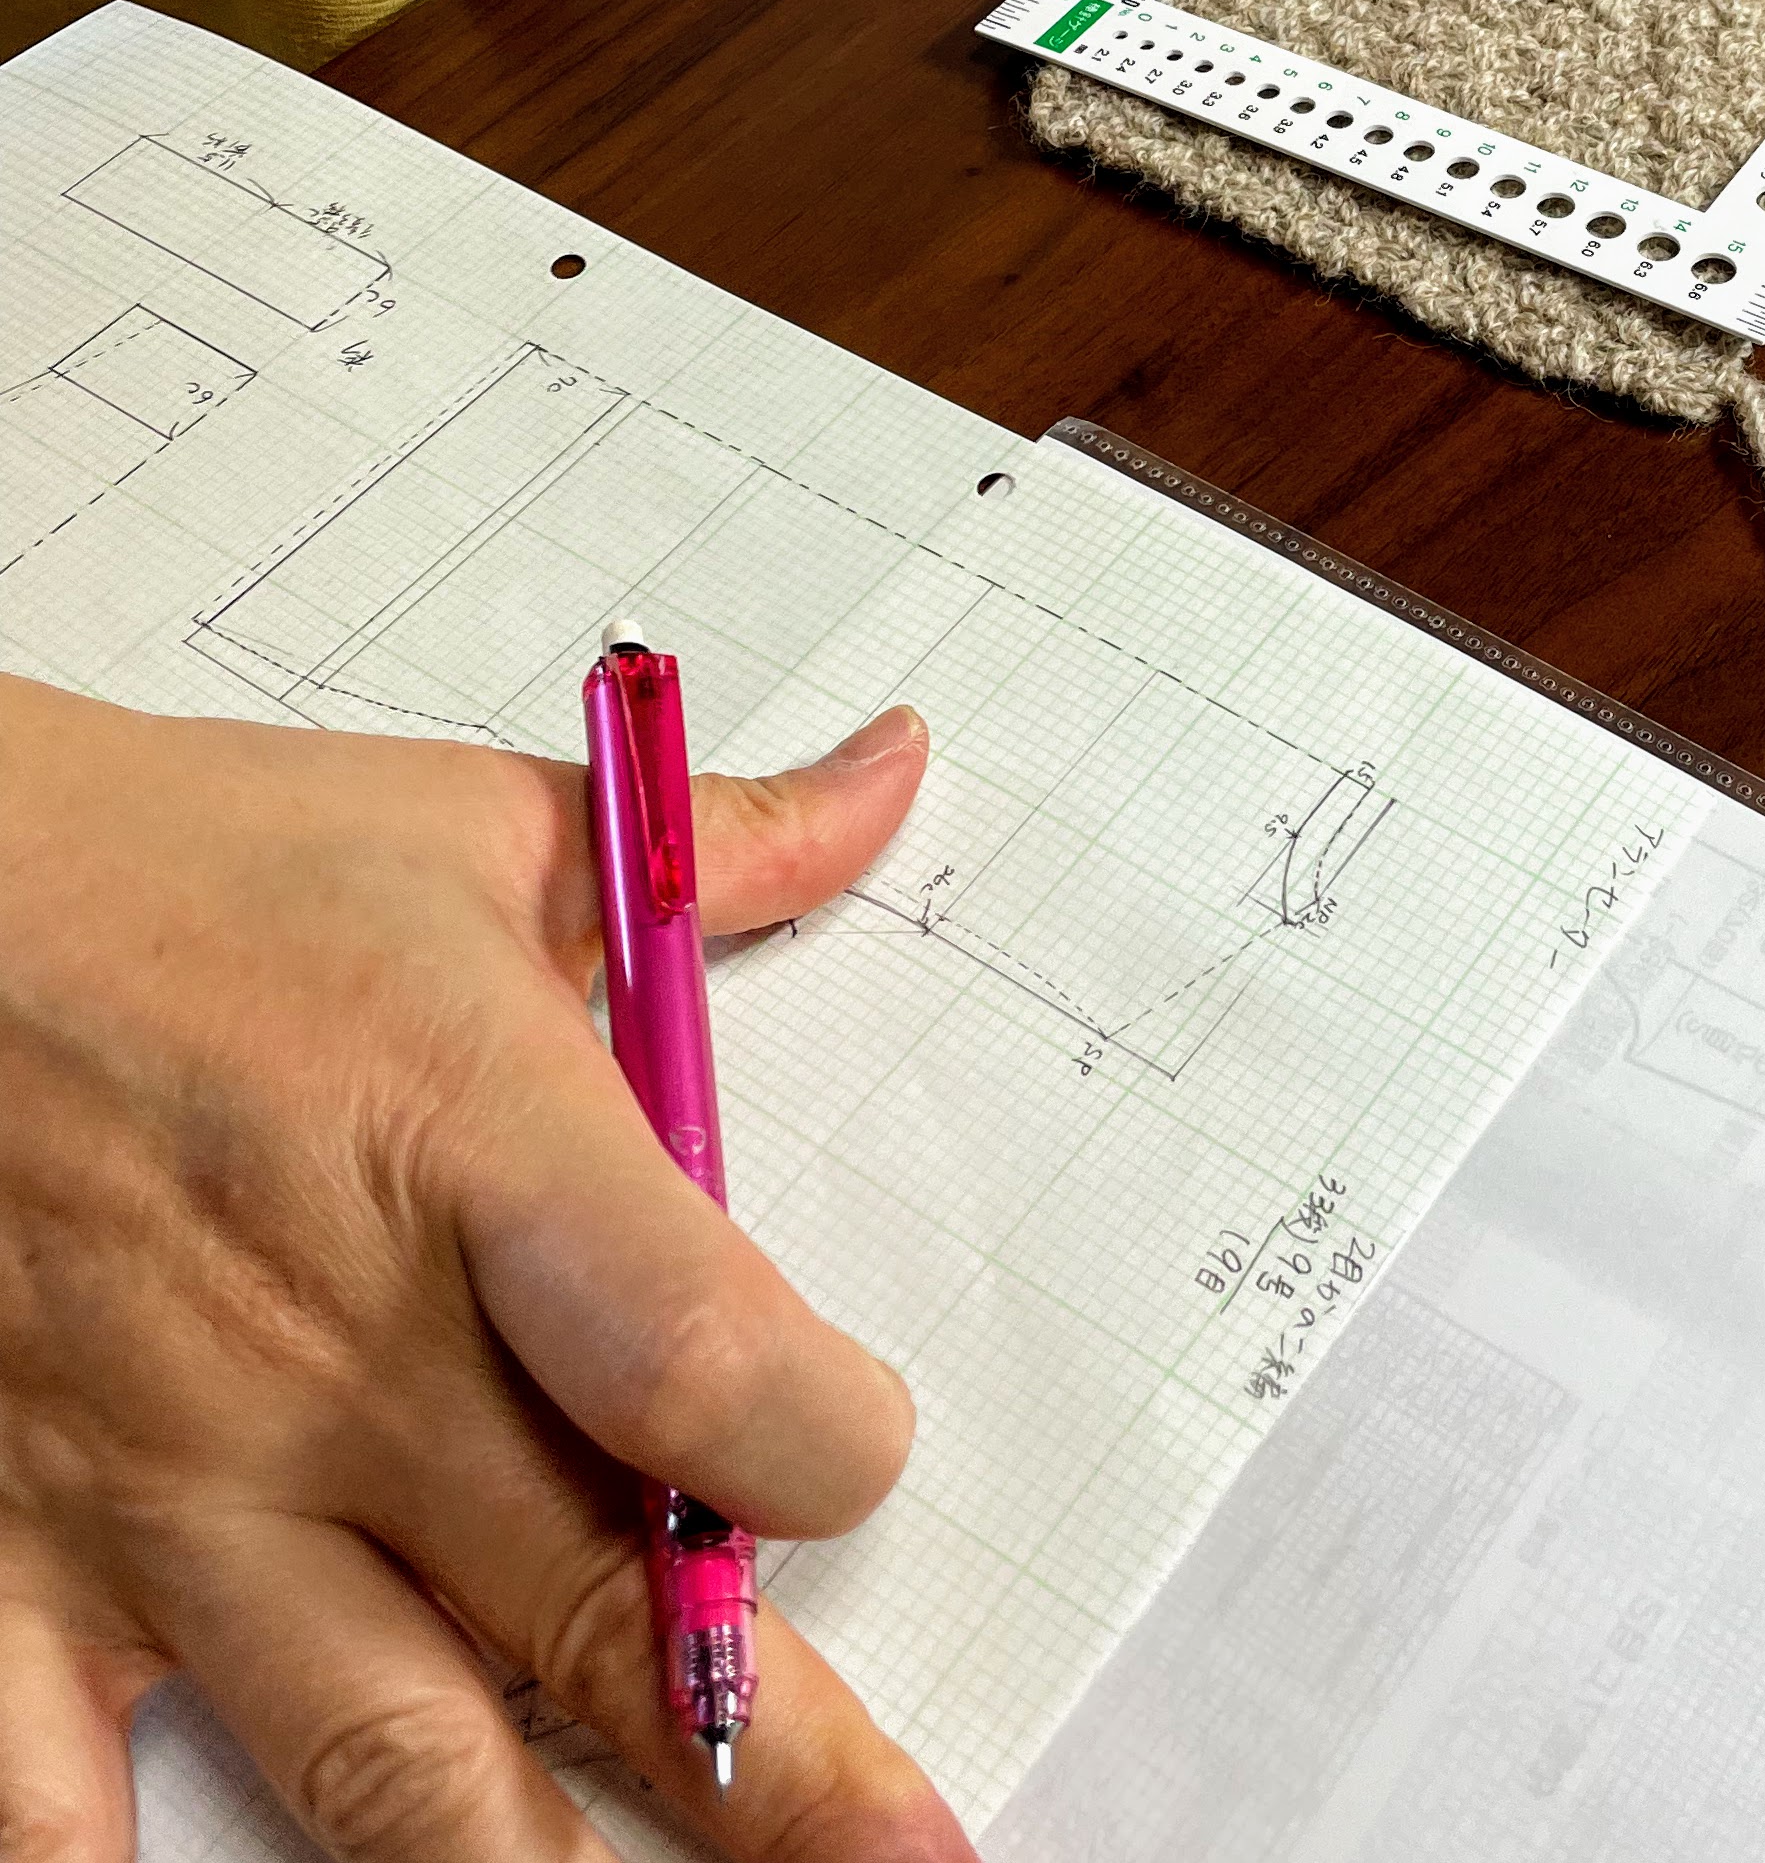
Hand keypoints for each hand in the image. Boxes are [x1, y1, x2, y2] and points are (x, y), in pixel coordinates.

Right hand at [0, 675, 973, 1862]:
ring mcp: (161, 1487)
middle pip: (592, 1615)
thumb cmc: (186, 873)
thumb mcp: (479, 827)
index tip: (866, 1457)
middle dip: (772, 1772)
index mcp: (475, 1154)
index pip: (702, 1365)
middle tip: (911, 1859)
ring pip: (388, 1764)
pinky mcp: (0, 1568)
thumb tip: (902, 771)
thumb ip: (725, 846)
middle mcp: (332, 1354)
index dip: (827, 1448)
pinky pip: (64, 1815)